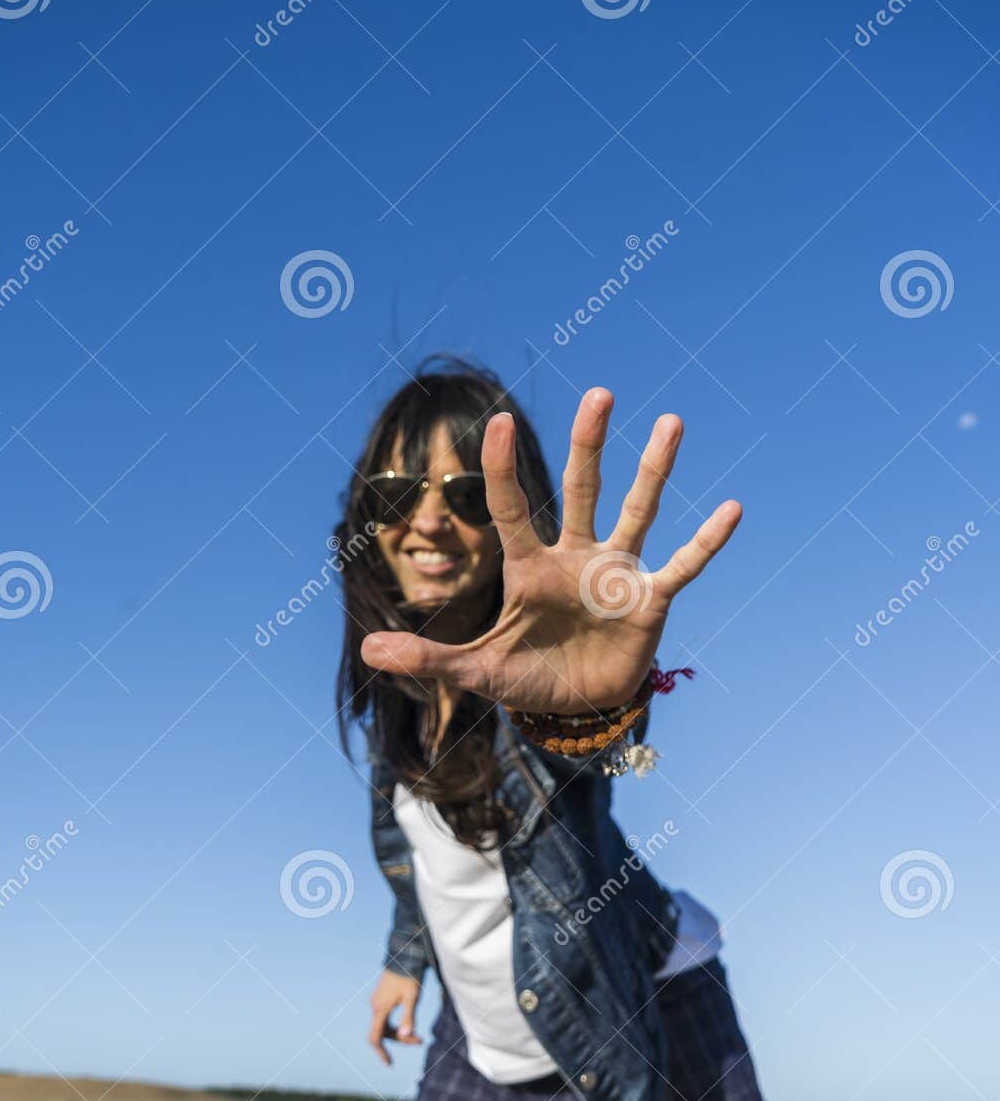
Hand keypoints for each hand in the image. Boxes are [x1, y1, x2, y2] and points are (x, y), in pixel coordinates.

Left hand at [360, 390, 740, 713]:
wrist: (579, 707)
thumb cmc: (528, 678)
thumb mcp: (475, 671)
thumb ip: (428, 659)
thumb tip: (367, 653)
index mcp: (531, 568)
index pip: (513, 507)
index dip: (503, 468)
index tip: (497, 421)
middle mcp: (576, 557)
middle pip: (582, 488)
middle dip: (589, 442)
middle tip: (599, 392)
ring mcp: (616, 573)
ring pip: (638, 510)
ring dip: (654, 469)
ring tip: (670, 421)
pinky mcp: (649, 600)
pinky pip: (682, 565)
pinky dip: (706, 542)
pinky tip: (732, 508)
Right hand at [368, 970, 422, 1065]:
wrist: (405, 955)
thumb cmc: (410, 976)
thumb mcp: (413, 998)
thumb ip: (409, 1018)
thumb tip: (406, 1036)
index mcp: (380, 1009)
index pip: (375, 1038)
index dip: (381, 1053)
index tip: (389, 1064)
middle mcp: (375, 1006)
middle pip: (383, 1033)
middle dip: (400, 1040)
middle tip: (420, 1040)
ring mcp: (377, 1001)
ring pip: (385, 1025)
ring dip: (400, 1032)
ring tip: (418, 1034)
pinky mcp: (381, 997)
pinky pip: (386, 1018)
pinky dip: (397, 1024)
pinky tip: (410, 1022)